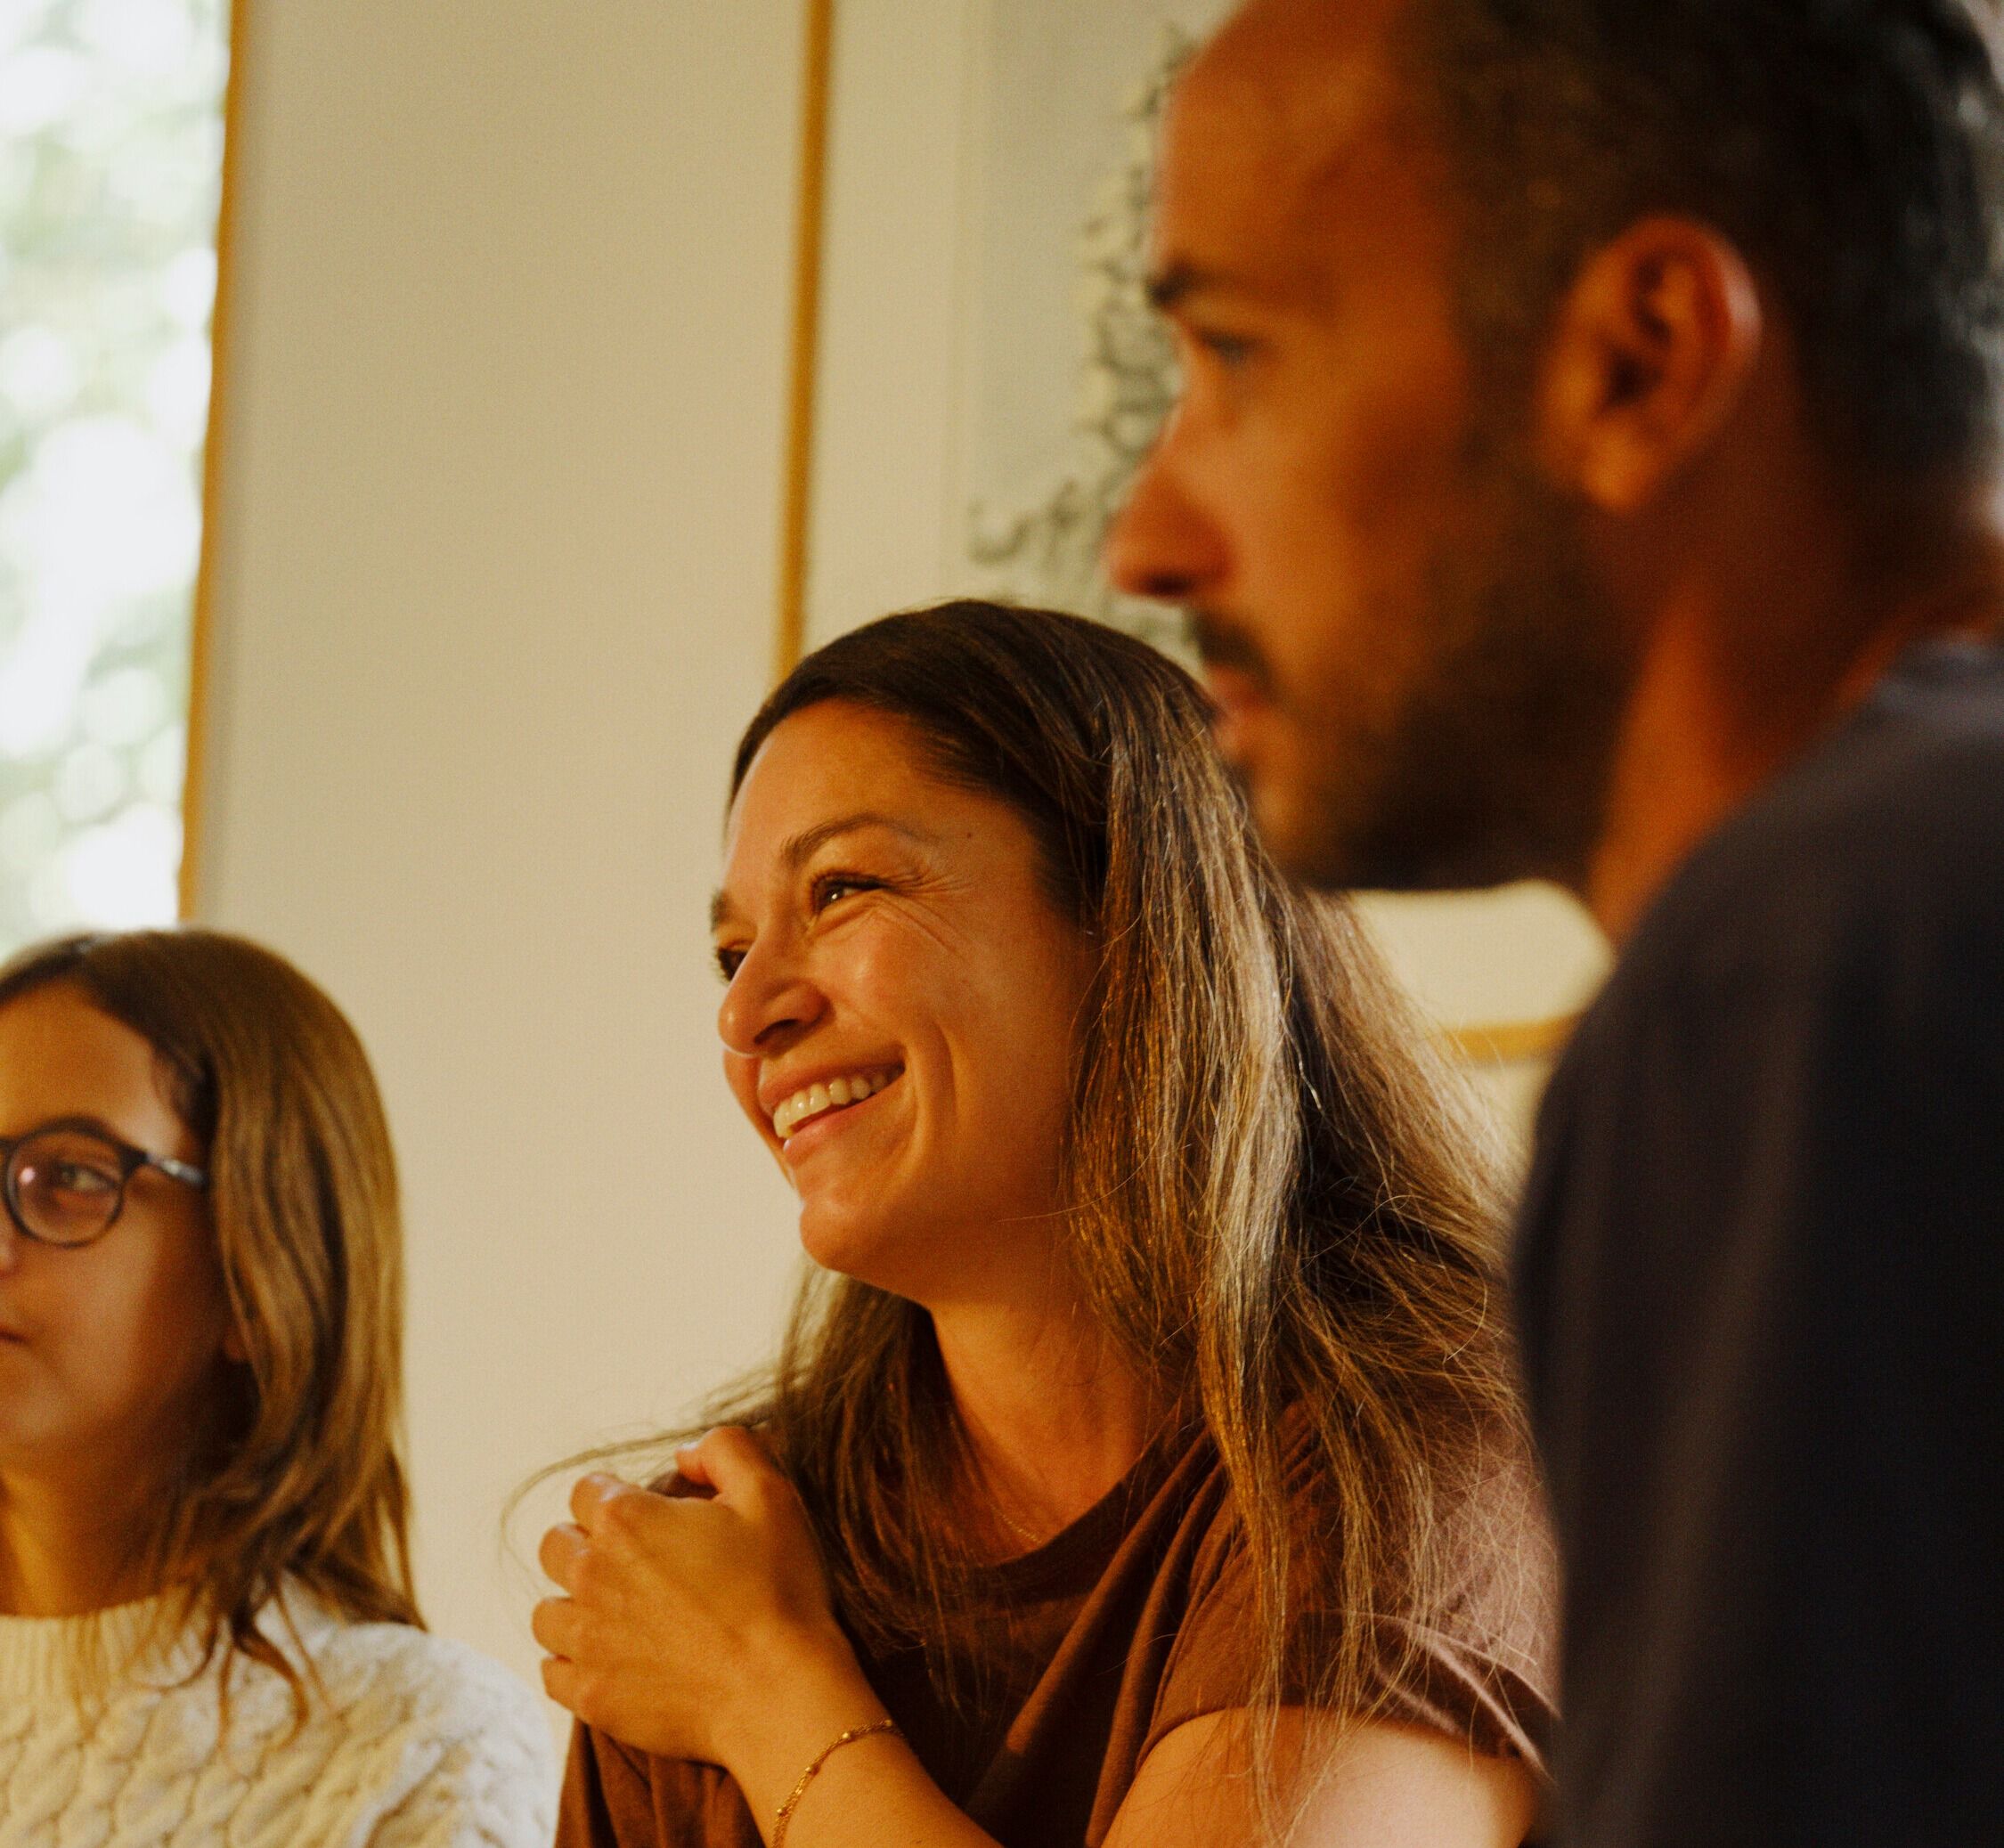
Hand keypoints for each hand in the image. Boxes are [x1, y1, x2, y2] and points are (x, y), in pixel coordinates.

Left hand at [533, 1427, 861, 1763]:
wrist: (779, 1691)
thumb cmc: (778, 1588)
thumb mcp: (768, 1493)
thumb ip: (723, 1450)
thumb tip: (685, 1454)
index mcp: (626, 1520)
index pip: (587, 1490)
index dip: (619, 1497)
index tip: (650, 1517)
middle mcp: (591, 1575)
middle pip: (555, 1546)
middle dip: (587, 1544)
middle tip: (634, 1563)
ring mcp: (585, 1641)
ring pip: (545, 1613)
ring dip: (575, 1605)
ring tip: (619, 1615)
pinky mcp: (590, 1695)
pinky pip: (552, 1673)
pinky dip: (573, 1663)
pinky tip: (612, 1659)